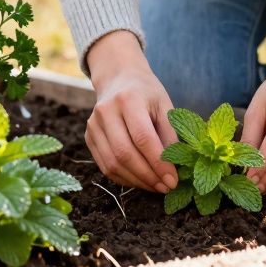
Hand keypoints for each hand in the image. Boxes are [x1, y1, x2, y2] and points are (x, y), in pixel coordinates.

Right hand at [85, 31, 177, 192]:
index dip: (158, 163)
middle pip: (125, 154)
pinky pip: (105, 166)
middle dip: (148, 176)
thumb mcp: (164, 105)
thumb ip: (170, 134)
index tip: (173, 180)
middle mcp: (106, 111)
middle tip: (166, 187)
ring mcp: (93, 125)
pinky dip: (124, 179)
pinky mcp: (88, 137)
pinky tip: (141, 181)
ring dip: (137, 181)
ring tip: (156, 186)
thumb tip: (177, 167)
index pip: (142, 137)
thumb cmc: (146, 93)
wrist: (118, 78)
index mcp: (128, 99)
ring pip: (112, 164)